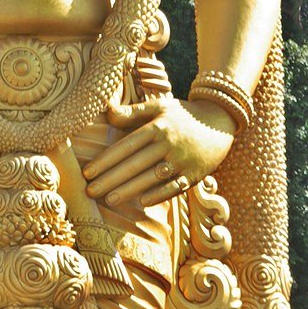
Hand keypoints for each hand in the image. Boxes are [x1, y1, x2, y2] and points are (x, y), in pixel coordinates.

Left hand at [82, 96, 235, 208]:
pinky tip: (142, 202)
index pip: (125, 146)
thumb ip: (132, 111)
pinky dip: (160, 195)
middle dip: (111, 179)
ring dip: (130, 190)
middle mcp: (167, 144)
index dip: (105, 160)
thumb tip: (107, 111)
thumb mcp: (158, 106)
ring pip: (152, 178)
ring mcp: (182, 161)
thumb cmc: (182, 114)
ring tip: (109, 199)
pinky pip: (175, 187)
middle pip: (135, 164)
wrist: (220, 121)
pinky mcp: (195, 174)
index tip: (87, 172)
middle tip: (90, 191)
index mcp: (156, 128)